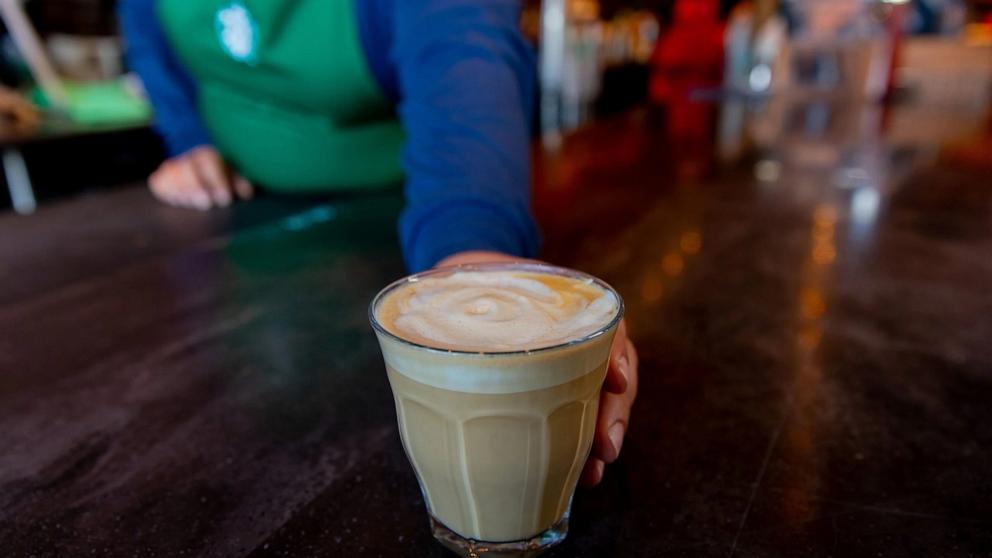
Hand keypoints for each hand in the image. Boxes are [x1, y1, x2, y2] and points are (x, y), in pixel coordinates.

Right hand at [148, 146, 252, 209]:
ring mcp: (171, 167)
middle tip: (207, 204)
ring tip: (193, 204)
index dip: (217, 180)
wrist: (197, 167)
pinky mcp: (159, 179)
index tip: (225, 199)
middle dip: (196, 187)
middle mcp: (187, 158)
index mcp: (208, 155)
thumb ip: (239, 184)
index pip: (209, 161)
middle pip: (186, 169)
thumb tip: (246, 193)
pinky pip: (158, 184)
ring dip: (182, 192)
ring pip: (170, 175)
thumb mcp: (232, 177)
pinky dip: (167, 193)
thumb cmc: (220, 176)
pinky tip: (179, 202)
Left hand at [435, 250, 638, 486]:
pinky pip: (582, 416)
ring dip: (602, 438)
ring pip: (604, 402)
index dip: (616, 356)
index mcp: (572, 306)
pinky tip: (581, 472)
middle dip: (614, 413)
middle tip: (605, 447)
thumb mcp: (479, 280)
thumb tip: (453, 338)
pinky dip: (584, 445)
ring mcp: (575, 364)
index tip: (614, 381)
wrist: (471, 286)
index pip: (609, 329)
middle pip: (614, 375)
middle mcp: (582, 337)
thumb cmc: (480, 282)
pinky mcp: (560, 389)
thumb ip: (471, 300)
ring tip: (594, 472)